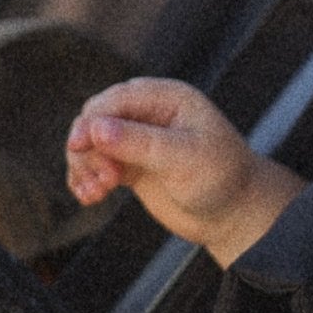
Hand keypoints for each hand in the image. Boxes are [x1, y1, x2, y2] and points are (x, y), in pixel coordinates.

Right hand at [65, 78, 302, 265]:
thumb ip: (139, 142)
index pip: (117, 99)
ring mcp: (139, 140)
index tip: (77, 145)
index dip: (92, 120)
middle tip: (104, 178)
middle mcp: (150, 113)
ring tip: (96, 192)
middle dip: (89, 147)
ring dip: (85, 166)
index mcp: (168, 98)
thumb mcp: (183, 158)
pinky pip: (97, 164)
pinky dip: (87, 178)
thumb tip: (96, 128)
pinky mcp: (132, 165)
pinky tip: (89, 197)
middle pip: (97, 118)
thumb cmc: (222, 178)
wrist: (235, 214)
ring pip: (92, 142)